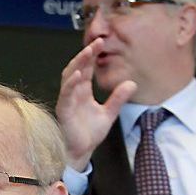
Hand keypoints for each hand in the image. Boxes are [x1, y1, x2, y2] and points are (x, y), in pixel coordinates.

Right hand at [56, 37, 136, 170]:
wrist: (81, 151)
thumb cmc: (89, 134)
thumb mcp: (109, 113)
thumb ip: (118, 98)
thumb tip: (131, 84)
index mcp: (83, 91)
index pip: (87, 68)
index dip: (92, 55)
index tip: (102, 42)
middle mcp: (74, 92)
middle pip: (77, 67)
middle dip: (86, 54)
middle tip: (97, 43)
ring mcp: (67, 99)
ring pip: (69, 76)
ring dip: (78, 63)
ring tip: (88, 52)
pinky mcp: (64, 109)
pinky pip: (66, 92)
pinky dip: (71, 83)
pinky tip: (79, 74)